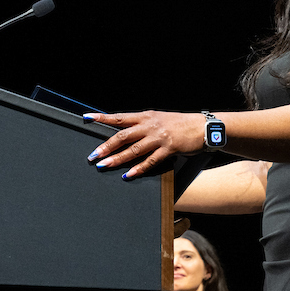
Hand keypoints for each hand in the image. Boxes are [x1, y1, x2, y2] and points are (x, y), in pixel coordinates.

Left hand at [84, 111, 206, 179]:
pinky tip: (128, 175)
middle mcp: (150, 125)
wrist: (202, 126)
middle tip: (93, 155)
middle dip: (106, 146)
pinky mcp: (168, 149)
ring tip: (104, 165)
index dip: (102, 117)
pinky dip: (138, 169)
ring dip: (117, 158)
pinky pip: (150, 161)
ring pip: (133, 149)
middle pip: (123, 135)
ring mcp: (159, 137)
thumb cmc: (179, 124)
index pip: (120, 116)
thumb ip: (142, 124)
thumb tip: (125, 132)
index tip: (87, 118)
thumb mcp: (159, 118)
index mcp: (146, 116)